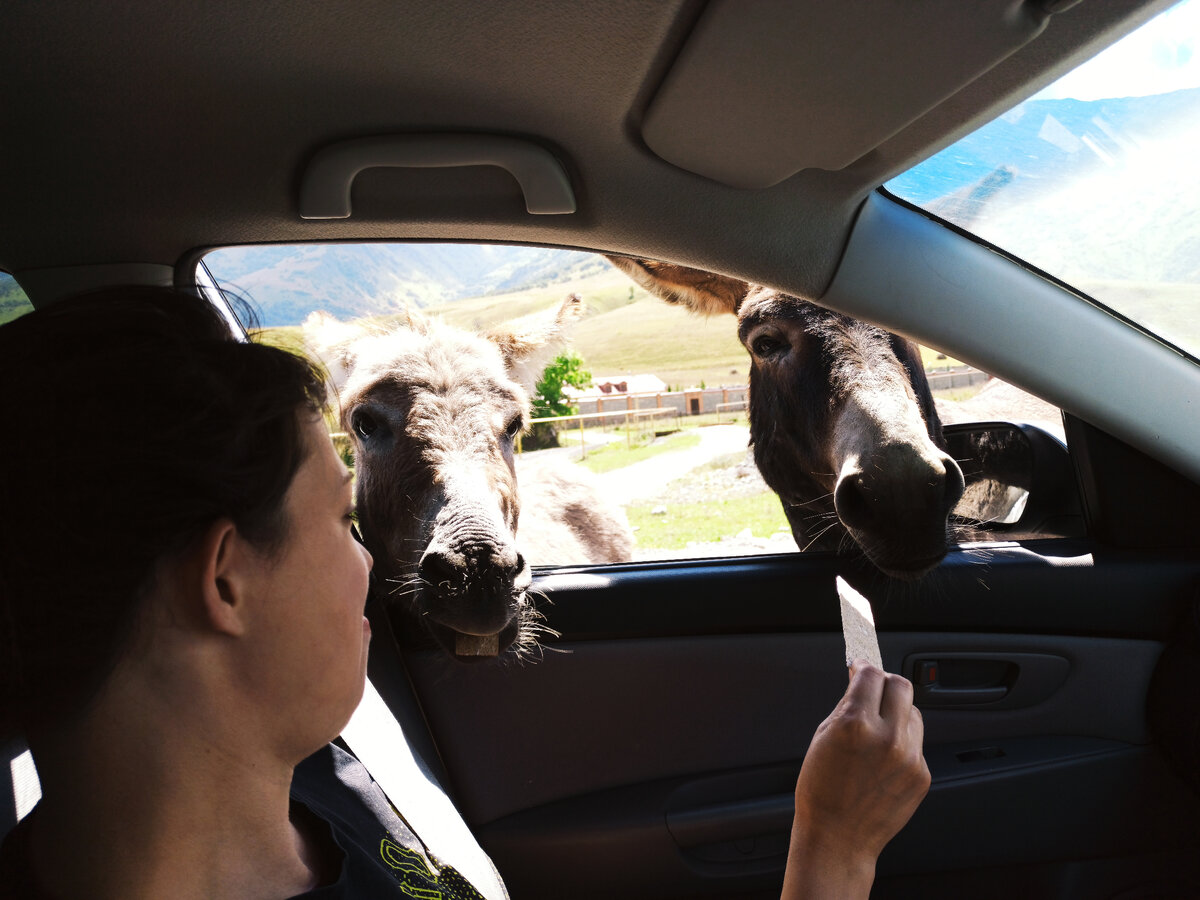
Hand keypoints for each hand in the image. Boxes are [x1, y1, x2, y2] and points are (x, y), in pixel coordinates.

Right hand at [781, 662, 929, 898]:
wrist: (838, 837)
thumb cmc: (821, 790)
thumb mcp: (822, 736)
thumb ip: (847, 705)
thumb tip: (859, 680)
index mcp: (855, 724)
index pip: (871, 673)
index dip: (864, 665)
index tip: (860, 665)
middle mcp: (887, 738)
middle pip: (901, 685)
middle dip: (885, 682)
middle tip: (872, 690)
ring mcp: (909, 758)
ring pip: (913, 712)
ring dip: (897, 711)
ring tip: (877, 729)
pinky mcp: (922, 775)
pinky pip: (916, 742)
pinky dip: (902, 741)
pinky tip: (883, 758)